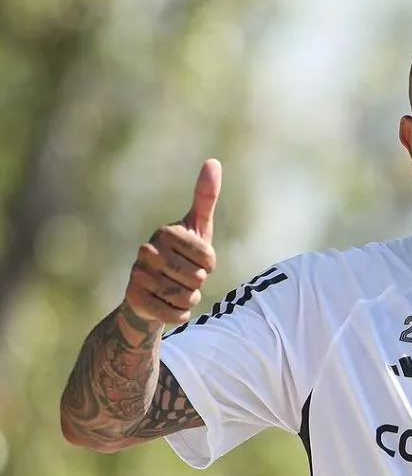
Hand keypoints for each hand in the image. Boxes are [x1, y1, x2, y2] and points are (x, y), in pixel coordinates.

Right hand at [124, 159, 220, 324]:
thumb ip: (205, 197)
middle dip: (198, 283)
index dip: (209, 265)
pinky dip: (179, 314)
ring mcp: (138, 275)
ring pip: (186, 297)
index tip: (198, 261)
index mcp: (165, 232)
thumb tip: (213, 161)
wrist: (151, 292)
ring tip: (177, 290)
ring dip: (189, 299)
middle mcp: (146, 250)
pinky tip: (169, 306)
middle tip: (185, 277)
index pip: (208, 256)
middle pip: (196, 278)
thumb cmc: (181, 256)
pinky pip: (174, 314)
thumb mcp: (197, 227)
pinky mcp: (134, 300)